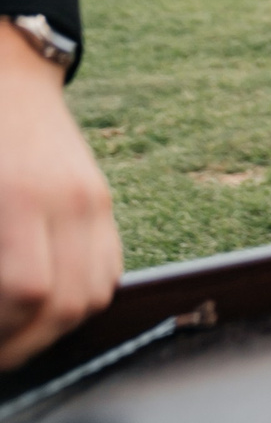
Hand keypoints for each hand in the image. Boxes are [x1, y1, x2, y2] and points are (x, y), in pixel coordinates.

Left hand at [0, 28, 120, 369]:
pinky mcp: (104, 202)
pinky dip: (80, 297)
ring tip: (17, 330)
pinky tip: (46, 300)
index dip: (3, 332)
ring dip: (55, 326)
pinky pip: (108, 270)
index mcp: (23, 197)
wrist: (9, 78)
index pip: (27, 293)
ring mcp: (95, 200)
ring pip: (94, 294)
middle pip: (67, 304)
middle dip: (24, 343)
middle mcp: (70, 201)